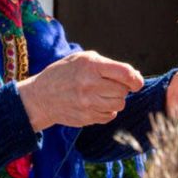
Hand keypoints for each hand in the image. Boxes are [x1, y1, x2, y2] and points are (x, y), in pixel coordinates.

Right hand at [16, 51, 144, 131]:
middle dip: (122, 88)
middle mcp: (90, 84)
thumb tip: (135, 77)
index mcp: (91, 66)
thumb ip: (108, 65)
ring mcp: (88, 103)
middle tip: (110, 85)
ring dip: (115, 100)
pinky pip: (109, 116)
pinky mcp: (87, 118)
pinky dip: (107, 110)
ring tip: (103, 94)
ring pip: (119, 105)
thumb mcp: (82, 59)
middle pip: (123, 91)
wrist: (41, 97)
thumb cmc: (64, 73)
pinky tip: (95, 104)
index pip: (125, 73)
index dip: (136, 79)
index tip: (136, 82)